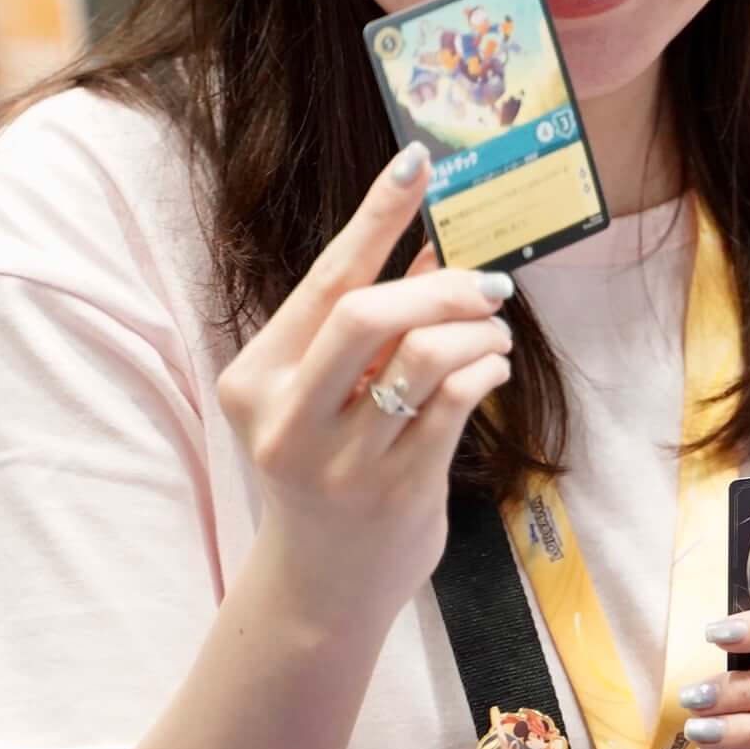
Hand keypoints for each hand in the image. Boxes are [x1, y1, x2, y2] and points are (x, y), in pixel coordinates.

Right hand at [211, 144, 515, 621]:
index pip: (324, 280)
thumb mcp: (321, 395)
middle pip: (366, 313)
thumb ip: (366, 323)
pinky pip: (457, 405)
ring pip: (425, 358)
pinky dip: (486, 372)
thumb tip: (429, 241)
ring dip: (476, 333)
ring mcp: (343, 461)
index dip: (375, 215)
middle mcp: (289, 420)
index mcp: (256, 381)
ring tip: (494, 336)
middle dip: (439, 286)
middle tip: (487, 283)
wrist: (322, 586)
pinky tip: (492, 371)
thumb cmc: (324, 472)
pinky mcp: (398, 492)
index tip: (418, 162)